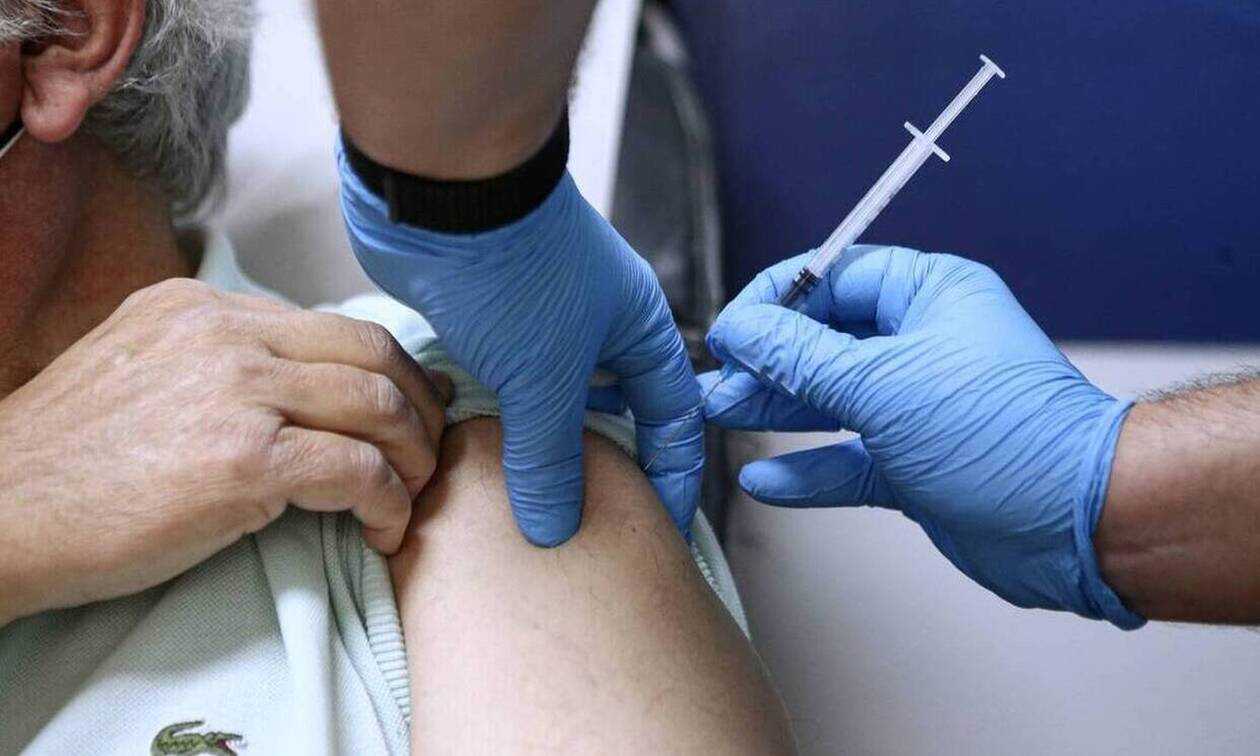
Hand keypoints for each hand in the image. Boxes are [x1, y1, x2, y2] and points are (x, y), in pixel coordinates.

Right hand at [0, 279, 450, 623]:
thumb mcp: (142, 369)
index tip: (413, 408)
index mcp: (203, 304)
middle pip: (374, 352)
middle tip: (430, 452)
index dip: (390, 371)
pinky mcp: (243, 458)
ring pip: (379, 404)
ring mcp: (236, 389)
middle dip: (421, 405)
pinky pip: (359, 468)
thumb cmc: (67, 461)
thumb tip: (301, 384)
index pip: (333, 326)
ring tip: (411, 494)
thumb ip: (219, 361)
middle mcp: (226, 331)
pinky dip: (389, 500)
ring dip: (415, 455)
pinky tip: (382, 526)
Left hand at [341, 166, 702, 546]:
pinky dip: (500, 422)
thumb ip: (550, 459)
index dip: (673, 476)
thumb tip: (554, 529)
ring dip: (545, 447)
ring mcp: (541, 320)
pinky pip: (505, 385)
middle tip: (593, 526)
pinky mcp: (488, 319)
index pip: (675, 417)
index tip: (663, 530)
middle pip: (617, 412)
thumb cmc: (514, 267)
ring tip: (535, 503)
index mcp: (638, 328)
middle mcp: (597, 324)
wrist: (438, 192)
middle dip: (607, 468)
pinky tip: (484, 457)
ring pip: (554, 401)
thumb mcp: (545, 377)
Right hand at [702, 246, 1141, 627]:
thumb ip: (802, 358)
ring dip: (776, 411)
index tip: (729, 330)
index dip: (776, 301)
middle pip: (825, 341)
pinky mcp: (918, 467)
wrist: (1080, 523)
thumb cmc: (1008, 435)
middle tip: (715, 380)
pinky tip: (766, 478)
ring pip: (831, 401)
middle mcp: (924, 345)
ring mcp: (920, 408)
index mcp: (930, 295)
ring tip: (719, 416)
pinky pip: (848, 460)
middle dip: (766, 360)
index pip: (834, 277)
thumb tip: (741, 329)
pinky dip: (808, 470)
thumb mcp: (884, 384)